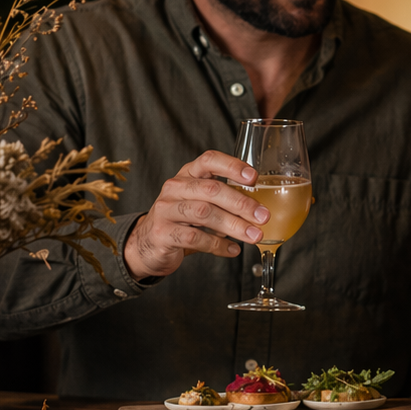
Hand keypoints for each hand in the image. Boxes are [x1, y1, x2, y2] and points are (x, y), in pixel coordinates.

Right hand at [123, 150, 269, 280]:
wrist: (147, 244)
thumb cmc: (182, 220)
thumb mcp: (201, 202)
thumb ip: (225, 200)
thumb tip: (261, 207)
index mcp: (187, 174)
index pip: (209, 160)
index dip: (232, 166)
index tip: (254, 177)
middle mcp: (175, 188)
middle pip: (211, 189)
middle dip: (241, 203)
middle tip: (263, 216)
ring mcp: (165, 210)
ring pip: (204, 213)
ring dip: (234, 225)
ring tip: (254, 235)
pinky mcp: (162, 233)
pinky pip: (195, 238)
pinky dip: (218, 245)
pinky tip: (233, 249)